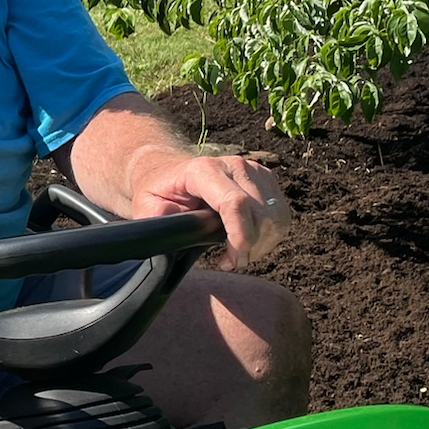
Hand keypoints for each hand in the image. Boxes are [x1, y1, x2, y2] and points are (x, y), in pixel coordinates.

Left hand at [128, 151, 290, 271]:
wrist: (169, 172)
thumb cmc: (158, 193)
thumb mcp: (146, 208)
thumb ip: (159, 221)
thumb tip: (174, 236)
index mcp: (203, 170)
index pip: (235, 204)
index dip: (240, 238)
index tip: (231, 261)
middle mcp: (234, 165)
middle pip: (261, 214)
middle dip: (251, 247)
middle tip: (231, 262)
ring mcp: (254, 170)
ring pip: (277, 217)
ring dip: (262, 244)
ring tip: (238, 254)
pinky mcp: (267, 180)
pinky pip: (282, 215)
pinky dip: (270, 236)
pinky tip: (248, 243)